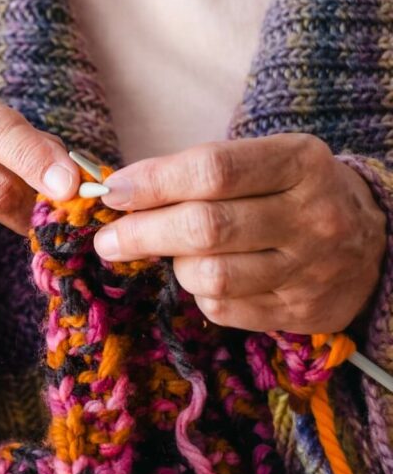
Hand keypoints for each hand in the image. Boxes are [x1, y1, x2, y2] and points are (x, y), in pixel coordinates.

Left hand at [93, 134, 386, 333]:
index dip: (153, 182)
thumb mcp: (263, 162)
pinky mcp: (300, 311)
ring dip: (174, 266)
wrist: (371, 242)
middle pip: (204, 228)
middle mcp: (311, 216)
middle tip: (108, 240)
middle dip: (141, 234)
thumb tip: (120, 191)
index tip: (113, 191)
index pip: (212, 170)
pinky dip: (200, 294)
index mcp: (299, 163)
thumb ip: (198, 172)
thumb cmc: (291, 192)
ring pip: (209, 276)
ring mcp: (309, 269)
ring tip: (171, 254)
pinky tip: (206, 276)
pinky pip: (222, 309)